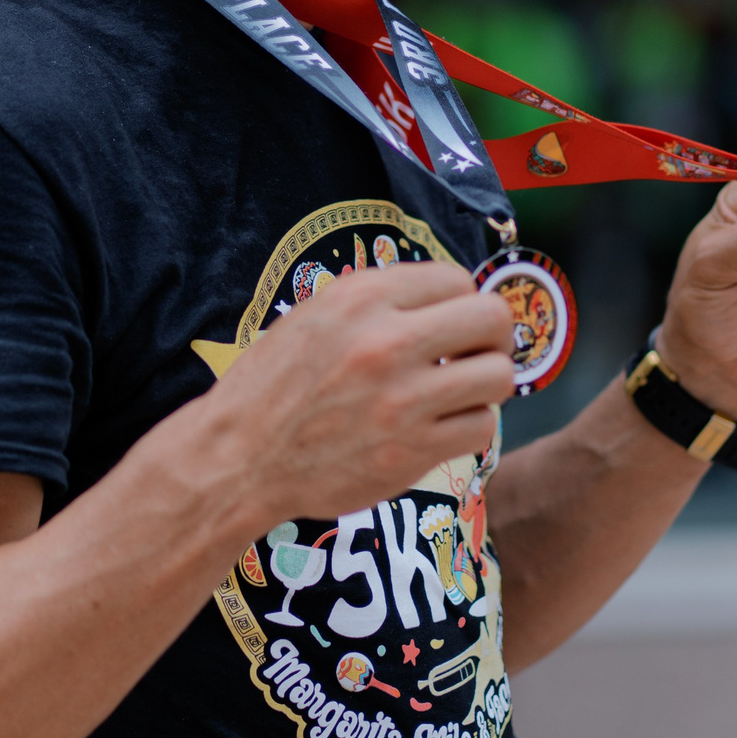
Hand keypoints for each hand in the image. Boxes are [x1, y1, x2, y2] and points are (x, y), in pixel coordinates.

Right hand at [184, 261, 513, 526]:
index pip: (457, 278)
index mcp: (361, 298)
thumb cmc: (274, 386)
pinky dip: (470, 427)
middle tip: (476, 353)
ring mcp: (403, 400)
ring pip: (498, 377)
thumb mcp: (316, 317)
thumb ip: (380, 303)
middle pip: (492, 319)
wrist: (238, 458)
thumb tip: (448, 298)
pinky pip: (480, 428)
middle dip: (492, 336)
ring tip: (461, 392)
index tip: (451, 322)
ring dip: (486, 385)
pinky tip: (443, 427)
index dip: (461, 301)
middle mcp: (386, 342)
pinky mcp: (411, 452)